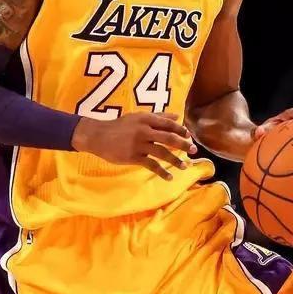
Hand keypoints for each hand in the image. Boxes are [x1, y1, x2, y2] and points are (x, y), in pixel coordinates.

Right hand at [73, 113, 196, 180]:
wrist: (98, 136)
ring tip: (184, 167)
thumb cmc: (119, 126)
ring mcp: (139, 144)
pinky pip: (152, 165)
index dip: (180, 130)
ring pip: (162, 153)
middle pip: (169, 138)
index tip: (189, 136)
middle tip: (193, 150)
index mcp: (146, 119)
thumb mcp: (138, 117)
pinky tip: (169, 177)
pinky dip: (162, 172)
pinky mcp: (133, 157)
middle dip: (183, 144)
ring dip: (175, 160)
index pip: (168, 124)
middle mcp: (144, 131)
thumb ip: (158, 116)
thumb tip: (177, 116)